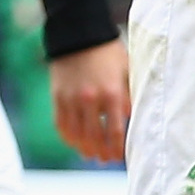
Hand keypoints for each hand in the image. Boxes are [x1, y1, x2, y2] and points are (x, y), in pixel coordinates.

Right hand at [50, 38, 131, 163]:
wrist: (80, 34)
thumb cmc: (110, 53)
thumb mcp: (128, 71)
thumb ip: (131, 95)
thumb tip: (136, 118)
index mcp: (113, 93)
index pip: (117, 131)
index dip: (119, 147)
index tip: (122, 156)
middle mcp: (92, 100)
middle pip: (96, 137)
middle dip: (102, 152)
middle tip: (107, 160)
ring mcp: (72, 99)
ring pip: (77, 135)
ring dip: (85, 149)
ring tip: (92, 155)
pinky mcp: (58, 97)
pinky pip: (61, 124)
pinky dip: (68, 137)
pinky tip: (75, 143)